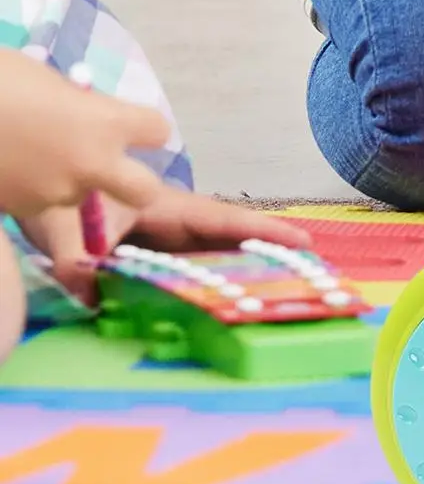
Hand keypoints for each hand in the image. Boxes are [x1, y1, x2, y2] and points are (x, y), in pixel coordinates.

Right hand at [0, 49, 167, 220]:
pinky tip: (9, 166)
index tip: (128, 122)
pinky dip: (31, 189)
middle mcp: (91, 164)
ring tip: (33, 154)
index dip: (144, 127)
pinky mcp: (20, 211)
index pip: (156, 131)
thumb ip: (79, 105)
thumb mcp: (48, 82)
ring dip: (68, 181)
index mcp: (105, 122)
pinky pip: (40, 202)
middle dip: (136, 183)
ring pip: (81, 196)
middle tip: (111, 166)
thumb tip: (86, 113)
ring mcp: (55, 193)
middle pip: (145, 191)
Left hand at [20, 187, 307, 303]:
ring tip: (285, 287)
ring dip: (245, 268)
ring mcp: (167, 236)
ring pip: (213, 253)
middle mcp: (174, 221)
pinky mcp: (155, 251)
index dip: (262, 231)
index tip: (302, 241)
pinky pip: (192, 265)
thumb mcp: (68, 225)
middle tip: (310, 272)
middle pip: (229, 239)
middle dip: (268, 253)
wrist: (52, 184)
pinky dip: (214, 279)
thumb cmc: (66, 197)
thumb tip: (86, 288)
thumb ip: (78, 258)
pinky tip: (230, 298)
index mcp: (165, 207)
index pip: (223, 220)